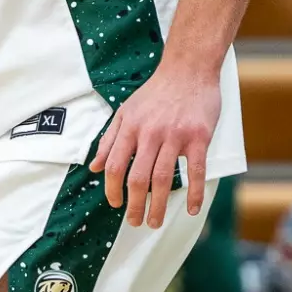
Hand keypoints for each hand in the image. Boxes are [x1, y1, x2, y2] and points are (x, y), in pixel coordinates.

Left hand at [90, 64, 222, 227]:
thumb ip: (109, 140)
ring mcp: (175, 135)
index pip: (114, 166)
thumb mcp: (125, 111)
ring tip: (155, 222)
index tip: (116, 204)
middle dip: (135, 206)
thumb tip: (93, 167)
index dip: (112, 189)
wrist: (188, 69)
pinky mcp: (199, 137)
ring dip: (158, 206)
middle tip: (136, 222)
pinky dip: (194, 193)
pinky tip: (192, 209)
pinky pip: (196, 170)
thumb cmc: (156, 92)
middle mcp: (150, 133)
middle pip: (138, 178)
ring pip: (164, 178)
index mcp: (130, 128)